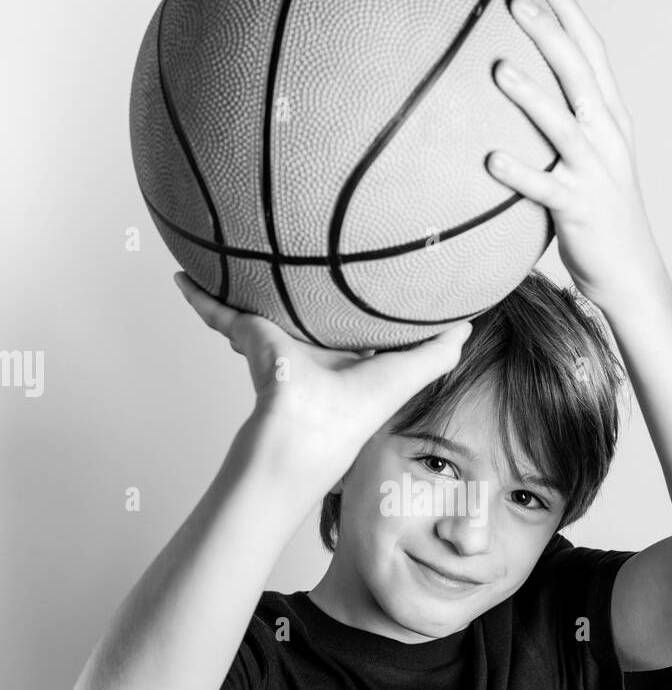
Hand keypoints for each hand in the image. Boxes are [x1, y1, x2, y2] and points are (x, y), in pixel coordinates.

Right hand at [173, 272, 472, 468]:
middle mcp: (311, 349)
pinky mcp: (251, 342)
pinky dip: (204, 299)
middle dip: (299, 286)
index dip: (358, 298)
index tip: (363, 266)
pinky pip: (222, 315)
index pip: (352, 321)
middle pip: (303, 310)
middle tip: (294, 249)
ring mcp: (277, 346)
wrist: (296, 440)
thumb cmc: (347, 417)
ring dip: (249, 284)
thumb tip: (466, 326)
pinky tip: (186, 279)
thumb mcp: (401, 376)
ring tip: (237, 254)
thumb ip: (434, 353)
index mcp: (346, 354)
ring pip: (260, 307)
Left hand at [487, 0, 671, 312]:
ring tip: (497, 71)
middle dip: (549, 34)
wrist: (629, 271)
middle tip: (514, 2)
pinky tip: (491, 160)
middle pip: (579, 74)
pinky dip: (520, 173)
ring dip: (530, 96)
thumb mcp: (589, 159)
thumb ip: (564, 126)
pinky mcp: (579, 209)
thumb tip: (519, 97)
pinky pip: (545, 188)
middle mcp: (608, 138)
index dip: (570, 13)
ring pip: (562, 125)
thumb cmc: (599, 214)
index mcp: (612, 120)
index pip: (593, 53)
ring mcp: (595, 172)